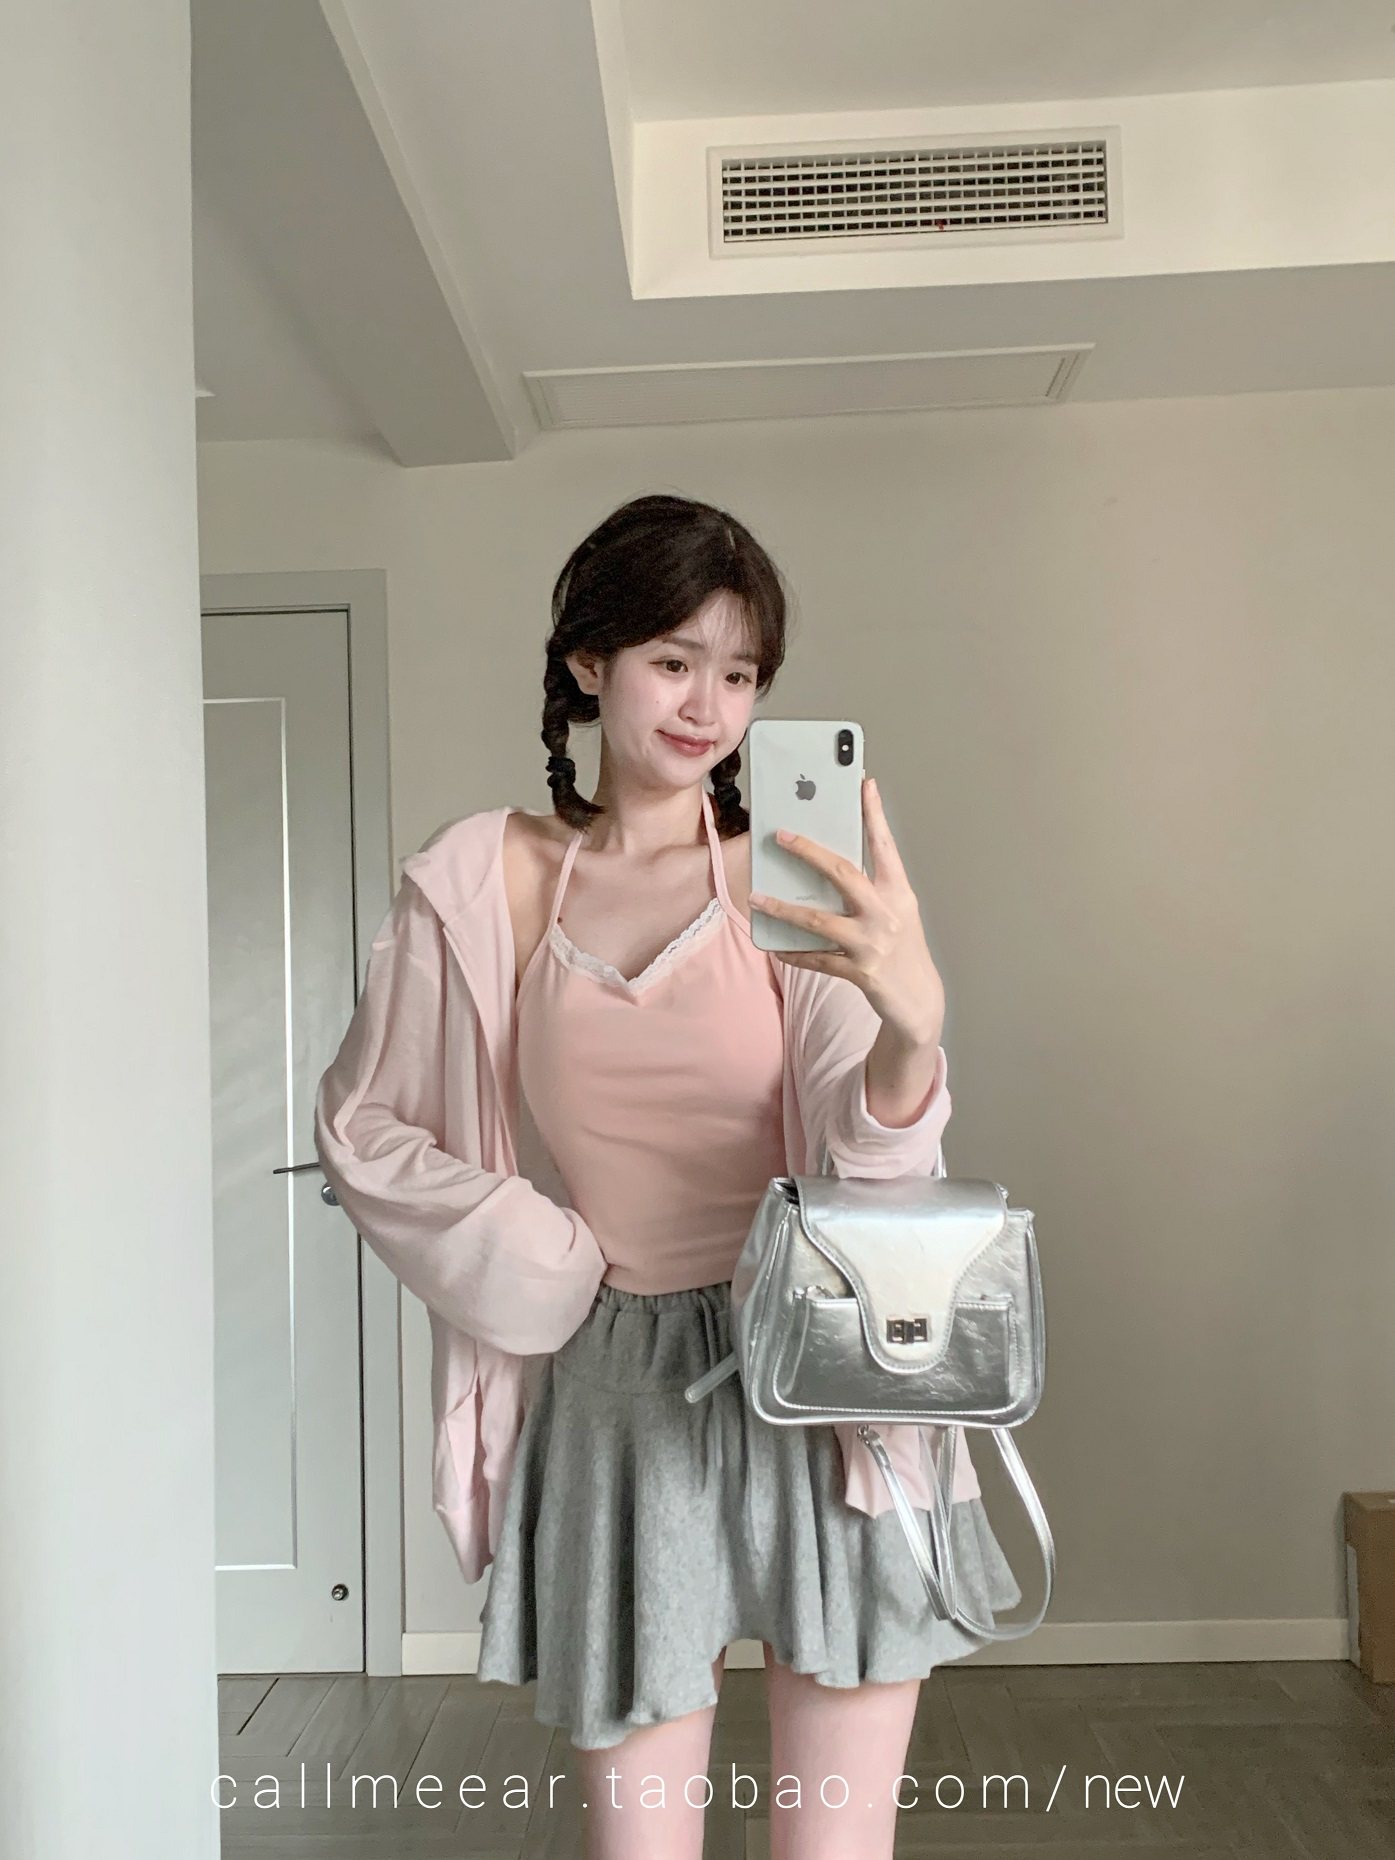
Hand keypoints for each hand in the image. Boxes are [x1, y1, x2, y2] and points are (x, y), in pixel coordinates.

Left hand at [748, 776, 945, 1044]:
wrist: (920, 1000)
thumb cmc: (903, 948)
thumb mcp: (896, 911)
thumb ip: (871, 888)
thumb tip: (827, 864)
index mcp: (899, 892)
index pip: (885, 846)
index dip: (874, 815)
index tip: (864, 784)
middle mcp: (887, 913)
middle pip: (843, 874)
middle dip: (809, 852)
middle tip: (781, 835)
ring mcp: (872, 944)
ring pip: (819, 920)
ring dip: (783, 909)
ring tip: (756, 897)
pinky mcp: (860, 972)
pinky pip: (817, 959)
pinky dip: (794, 952)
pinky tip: (774, 946)